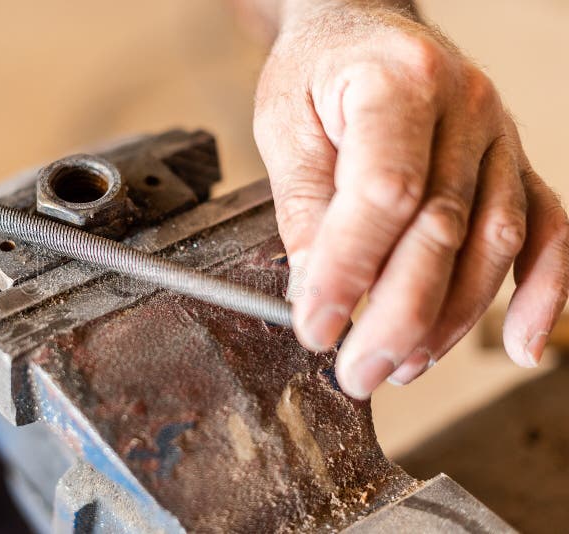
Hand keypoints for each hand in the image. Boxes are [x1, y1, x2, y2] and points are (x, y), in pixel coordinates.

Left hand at [254, 6, 568, 398]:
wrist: (358, 27)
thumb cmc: (317, 71)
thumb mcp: (285, 125)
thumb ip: (304, 205)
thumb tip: (315, 289)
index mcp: (397, 81)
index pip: (383, 191)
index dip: (348, 269)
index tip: (315, 326)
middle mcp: (464, 106)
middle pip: (444, 227)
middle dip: (397, 315)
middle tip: (358, 371)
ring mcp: (499, 136)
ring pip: (494, 240)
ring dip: (451, 318)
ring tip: (404, 365)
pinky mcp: (512, 164)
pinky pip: (546, 229)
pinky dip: (540, 291)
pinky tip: (520, 344)